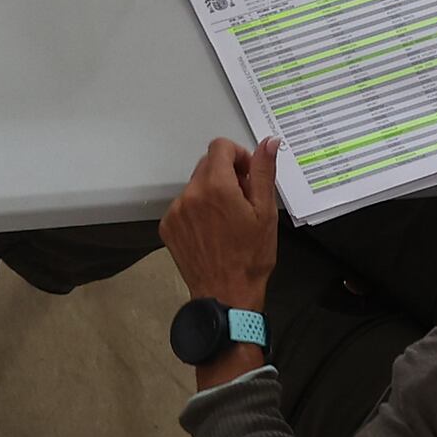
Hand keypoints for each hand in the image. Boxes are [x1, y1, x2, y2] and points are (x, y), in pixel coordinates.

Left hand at [161, 138, 280, 308]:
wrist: (227, 293)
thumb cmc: (250, 258)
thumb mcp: (265, 211)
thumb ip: (263, 172)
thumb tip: (268, 143)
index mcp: (216, 186)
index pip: (220, 147)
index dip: (238, 155)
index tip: (247, 173)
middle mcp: (190, 194)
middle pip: (207, 164)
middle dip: (227, 174)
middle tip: (243, 199)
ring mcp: (176, 211)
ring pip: (196, 185)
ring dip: (212, 193)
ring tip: (229, 220)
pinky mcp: (168, 226)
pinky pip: (184, 205)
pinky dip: (198, 210)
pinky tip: (213, 230)